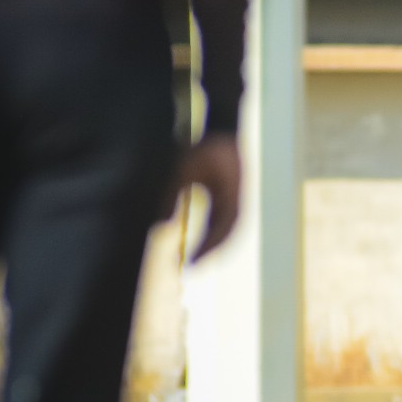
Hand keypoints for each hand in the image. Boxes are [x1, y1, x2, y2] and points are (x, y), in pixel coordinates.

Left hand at [170, 134, 241, 262]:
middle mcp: (239, 200)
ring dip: (213, 247)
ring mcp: (238, 200)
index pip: (222, 227)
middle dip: (210, 252)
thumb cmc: (204, 148)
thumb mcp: (183, 167)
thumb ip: (171, 192)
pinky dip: (213, 236)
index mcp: (231, 193)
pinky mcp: (232, 199)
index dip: (207, 246)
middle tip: (190, 268)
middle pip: (229, 234)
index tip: (190, 262)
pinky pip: (225, 223)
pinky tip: (200, 244)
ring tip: (194, 261)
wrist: (223, 133)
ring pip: (229, 231)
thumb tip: (162, 223)